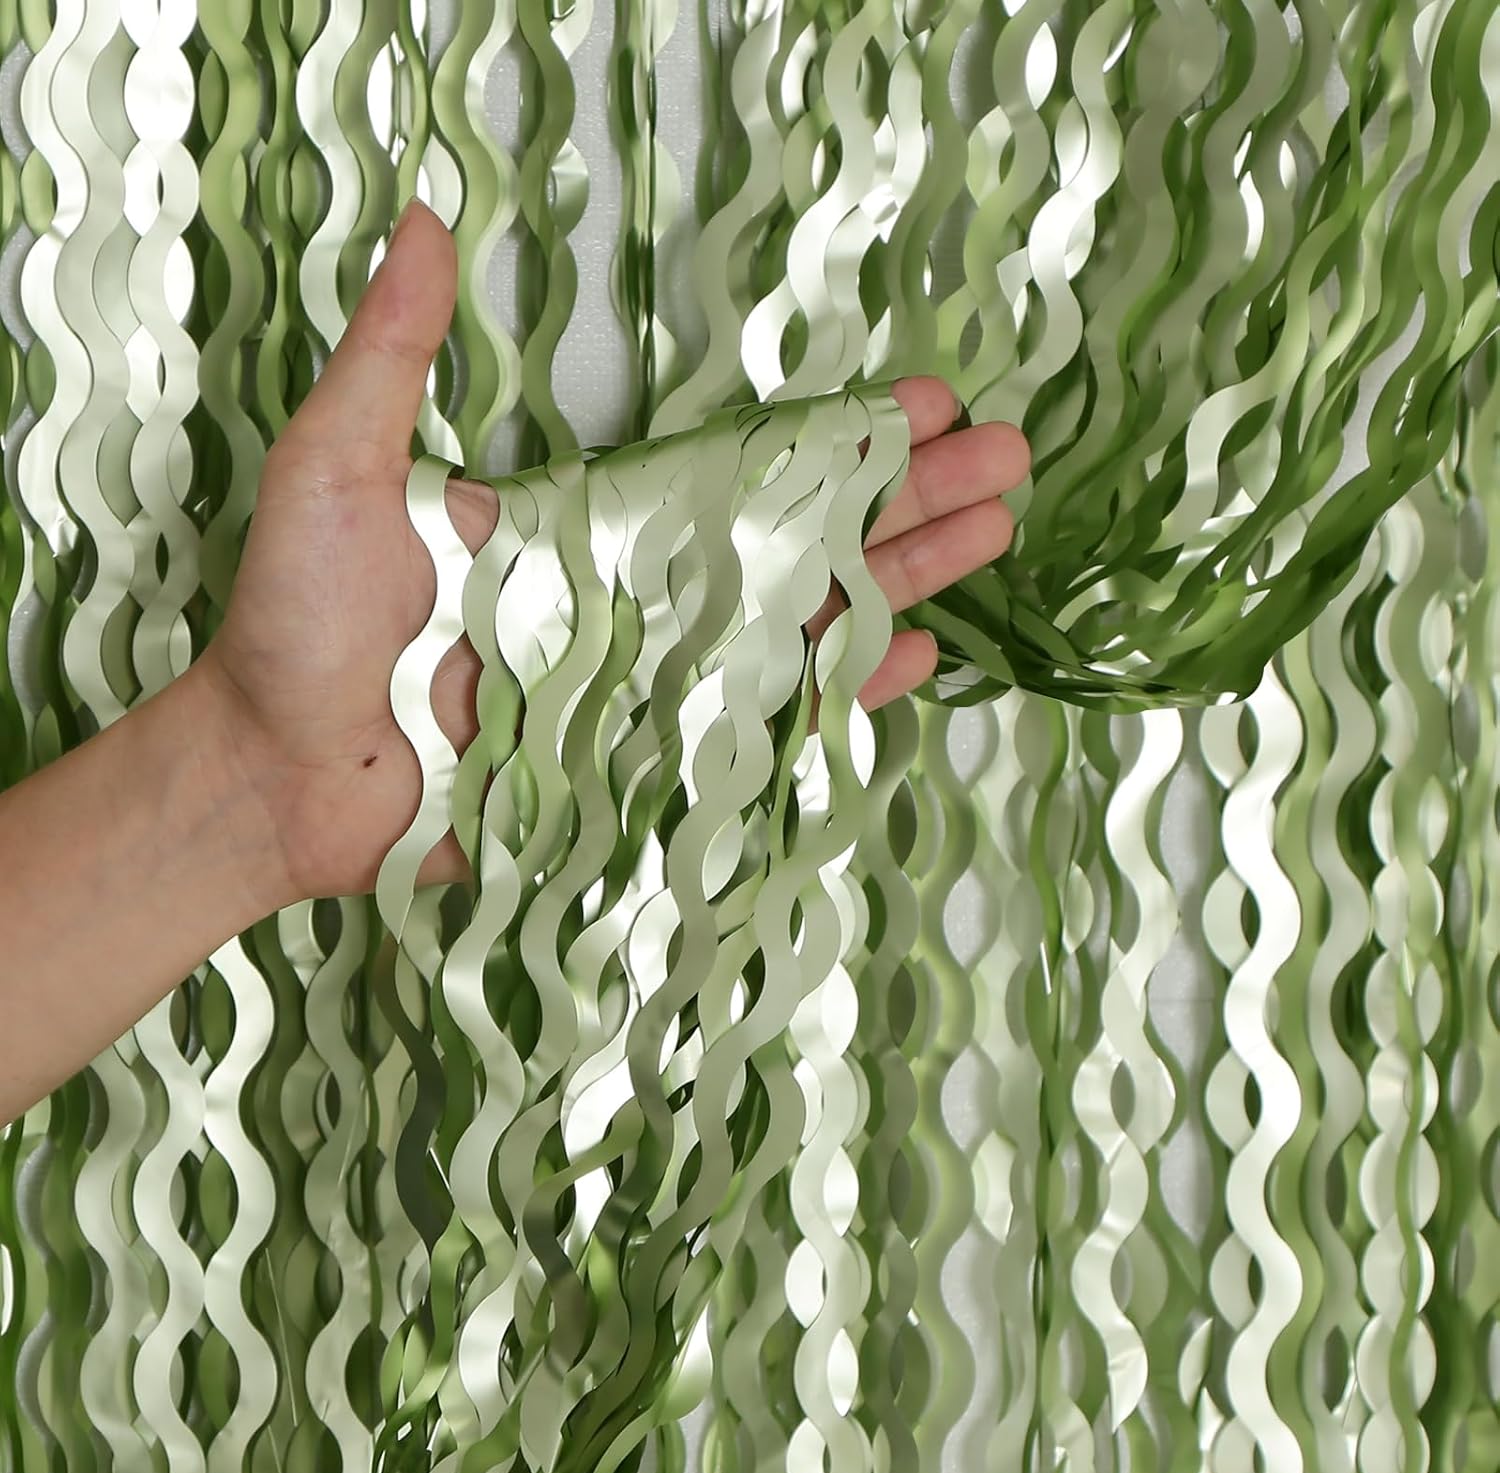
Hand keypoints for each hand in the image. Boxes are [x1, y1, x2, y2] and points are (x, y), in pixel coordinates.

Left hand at [192, 202, 1028, 902]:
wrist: (277, 772)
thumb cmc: (299, 624)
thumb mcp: (340, 465)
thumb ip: (394, 356)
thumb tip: (427, 218)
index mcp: (595, 525)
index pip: (743, 469)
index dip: (833, 435)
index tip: (919, 397)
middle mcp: (642, 598)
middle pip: (802, 539)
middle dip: (907, 498)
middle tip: (1004, 457)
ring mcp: (653, 682)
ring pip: (804, 624)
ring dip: (903, 581)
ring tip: (993, 535)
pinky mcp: (646, 761)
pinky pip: (763, 723)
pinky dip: (840, 693)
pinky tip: (913, 656)